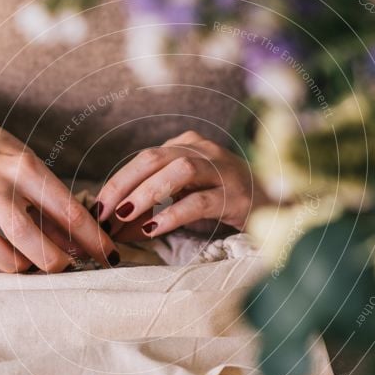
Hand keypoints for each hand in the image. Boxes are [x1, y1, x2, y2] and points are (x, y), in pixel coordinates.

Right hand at [0, 116, 119, 271]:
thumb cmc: (6, 162)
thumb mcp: (37, 174)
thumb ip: (56, 213)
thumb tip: (84, 251)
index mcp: (26, 168)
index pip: (67, 211)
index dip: (92, 240)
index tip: (110, 258)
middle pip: (24, 233)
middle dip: (51, 260)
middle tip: (64, 268)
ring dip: (12, 264)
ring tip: (27, 265)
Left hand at [94, 131, 253, 239]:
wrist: (276, 208)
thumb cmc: (224, 200)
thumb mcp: (186, 193)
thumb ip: (154, 200)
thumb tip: (114, 222)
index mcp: (187, 145)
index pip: (144, 158)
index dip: (117, 182)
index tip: (98, 209)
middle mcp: (203, 151)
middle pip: (154, 158)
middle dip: (123, 185)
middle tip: (104, 213)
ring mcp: (222, 171)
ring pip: (178, 172)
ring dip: (146, 194)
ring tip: (125, 217)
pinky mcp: (236, 196)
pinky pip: (199, 201)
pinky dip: (173, 214)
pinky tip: (154, 229)